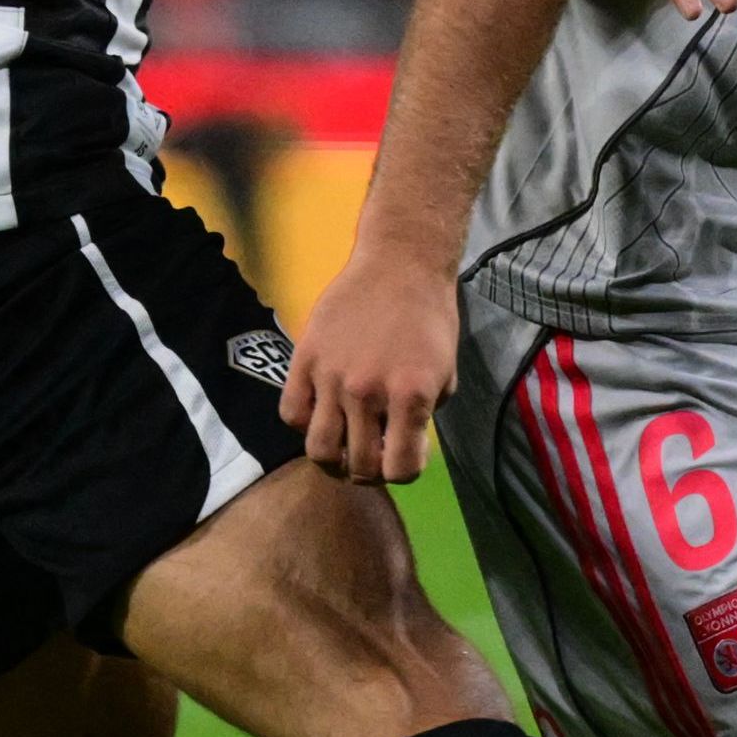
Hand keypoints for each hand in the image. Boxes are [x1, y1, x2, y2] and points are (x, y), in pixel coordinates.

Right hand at [285, 238, 465, 484]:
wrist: (400, 265)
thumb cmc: (430, 319)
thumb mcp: (445, 373)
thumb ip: (423, 415)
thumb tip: (399, 446)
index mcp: (411, 397)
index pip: (400, 470)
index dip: (403, 471)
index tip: (401, 456)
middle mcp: (369, 393)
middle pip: (359, 467)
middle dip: (369, 470)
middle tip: (370, 455)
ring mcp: (332, 377)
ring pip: (319, 449)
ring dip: (333, 459)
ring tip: (341, 447)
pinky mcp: (305, 358)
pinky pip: (291, 413)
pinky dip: (304, 423)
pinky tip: (320, 412)